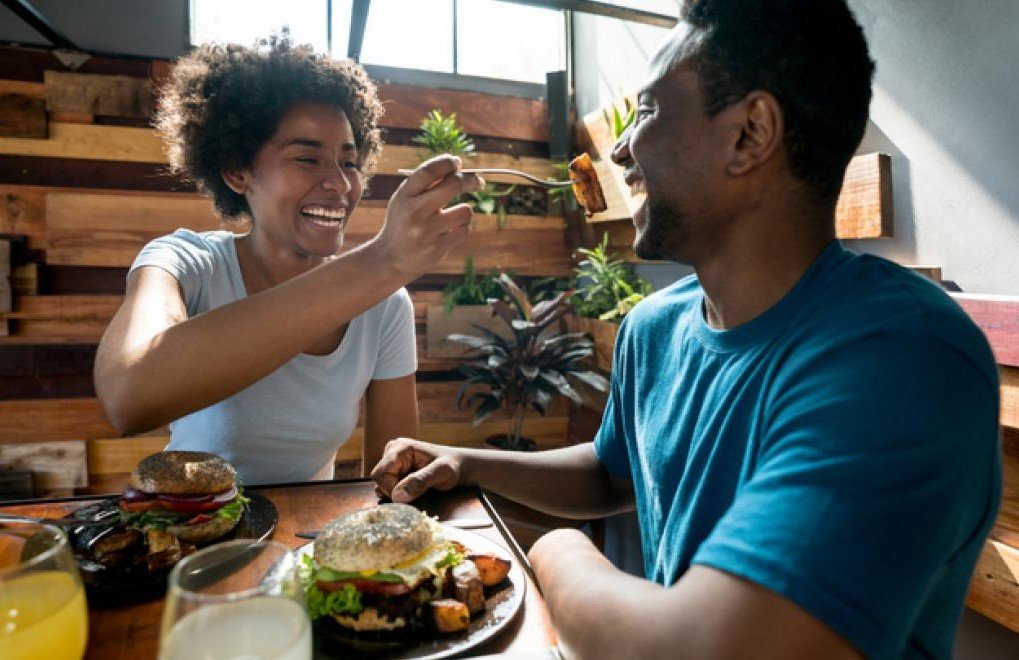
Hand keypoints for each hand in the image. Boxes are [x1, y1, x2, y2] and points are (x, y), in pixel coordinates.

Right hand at [367, 155, 484, 278]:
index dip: (448, 162)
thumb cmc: (404, 222)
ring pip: (465, 210)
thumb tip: (457, 164)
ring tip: (454, 218)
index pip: (430, 170)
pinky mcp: (436, 249)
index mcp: (404, 195)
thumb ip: (426, 183)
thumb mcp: (405, 199)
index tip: (457, 163)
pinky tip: (449, 234)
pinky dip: (462, 229)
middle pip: (454, 185)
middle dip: (470, 181)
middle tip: (478, 183)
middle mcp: (414, 212)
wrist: (391, 258)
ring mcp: (426, 232)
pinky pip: (465, 230)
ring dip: (465, 212)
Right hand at [370, 437, 465, 502]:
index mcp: (401, 447)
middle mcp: (392, 450)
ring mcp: (392, 459)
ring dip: (396, 492)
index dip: (391, 490)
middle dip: (393, 491)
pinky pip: (386, 485)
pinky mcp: (394, 468)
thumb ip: (420, 482)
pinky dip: (398, 491)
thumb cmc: (451, 466)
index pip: (380, 474)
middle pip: (378, 479)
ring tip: (416, 489)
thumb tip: (397, 496)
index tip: (409, 496)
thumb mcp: (442, 473)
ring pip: (381, 484)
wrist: (457, 465)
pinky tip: (412, 489)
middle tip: (415, 493)